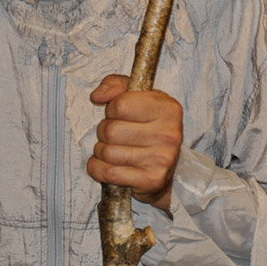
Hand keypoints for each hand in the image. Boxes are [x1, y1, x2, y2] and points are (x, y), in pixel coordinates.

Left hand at [87, 74, 182, 211]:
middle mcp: (169, 133)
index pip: (119, 105)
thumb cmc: (146, 125)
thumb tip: (97, 96)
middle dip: (103, 132)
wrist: (164, 166)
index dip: (111, 110)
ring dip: (101, 152)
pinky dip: (98, 169)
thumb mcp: (135, 95)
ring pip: (107, 153)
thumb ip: (114, 85)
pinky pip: (109, 173)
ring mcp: (162, 159)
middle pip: (110, 131)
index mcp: (167, 108)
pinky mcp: (152, 180)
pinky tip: (107, 165)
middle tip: (113, 135)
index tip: (117, 114)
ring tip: (113, 149)